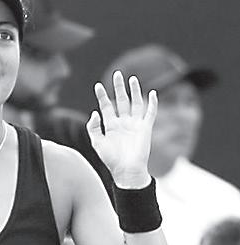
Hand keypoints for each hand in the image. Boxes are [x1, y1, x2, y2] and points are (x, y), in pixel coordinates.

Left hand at [86, 71, 156, 186]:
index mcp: (110, 126)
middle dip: (118, 88)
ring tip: (132, 78)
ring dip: (134, 91)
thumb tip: (94, 112)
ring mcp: (134, 124)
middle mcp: (123, 123)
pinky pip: (150, 113)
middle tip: (117, 74)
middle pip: (121, 101)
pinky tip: (152, 93)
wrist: (127, 171)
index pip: (106, 107)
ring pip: (135, 103)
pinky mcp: (146, 128)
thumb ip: (93, 128)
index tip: (98, 86)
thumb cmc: (111, 160)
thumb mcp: (97, 144)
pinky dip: (152, 103)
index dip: (102, 96)